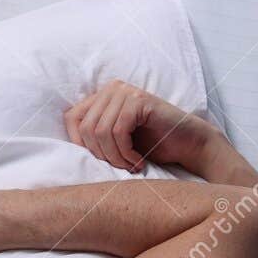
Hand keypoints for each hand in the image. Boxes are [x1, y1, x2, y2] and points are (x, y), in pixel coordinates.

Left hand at [65, 79, 217, 173]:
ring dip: (115, 158)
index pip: (72, 118)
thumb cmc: (154, 146)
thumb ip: (96, 136)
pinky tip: (139, 162)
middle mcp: (112, 89)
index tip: (98, 162)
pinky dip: (126, 153)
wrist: (189, 144)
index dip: (78, 144)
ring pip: (100, 132)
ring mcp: (125, 92)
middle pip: (86, 127)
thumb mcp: (117, 141)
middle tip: (121, 168)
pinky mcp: (138, 100)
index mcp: (102, 96)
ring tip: (131, 166)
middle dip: (101, 155)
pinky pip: (118, 132)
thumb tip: (69, 148)